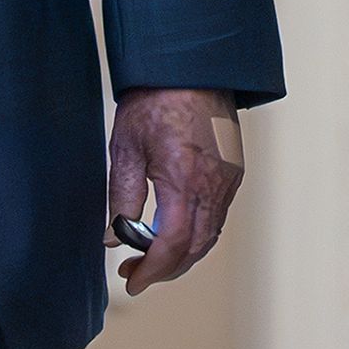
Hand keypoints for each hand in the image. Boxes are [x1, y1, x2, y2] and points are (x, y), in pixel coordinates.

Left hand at [110, 87, 241, 292]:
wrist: (191, 68)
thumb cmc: (156, 101)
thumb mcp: (125, 149)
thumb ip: (121, 196)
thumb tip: (114, 236)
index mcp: (184, 178)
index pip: (173, 243)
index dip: (153, 269)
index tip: (132, 280)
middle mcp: (213, 184)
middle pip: (196, 247)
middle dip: (165, 268)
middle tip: (134, 272)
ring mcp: (229, 180)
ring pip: (210, 236)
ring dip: (182, 254)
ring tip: (150, 256)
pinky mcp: (234, 173)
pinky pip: (218, 217)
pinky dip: (197, 235)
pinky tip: (174, 232)